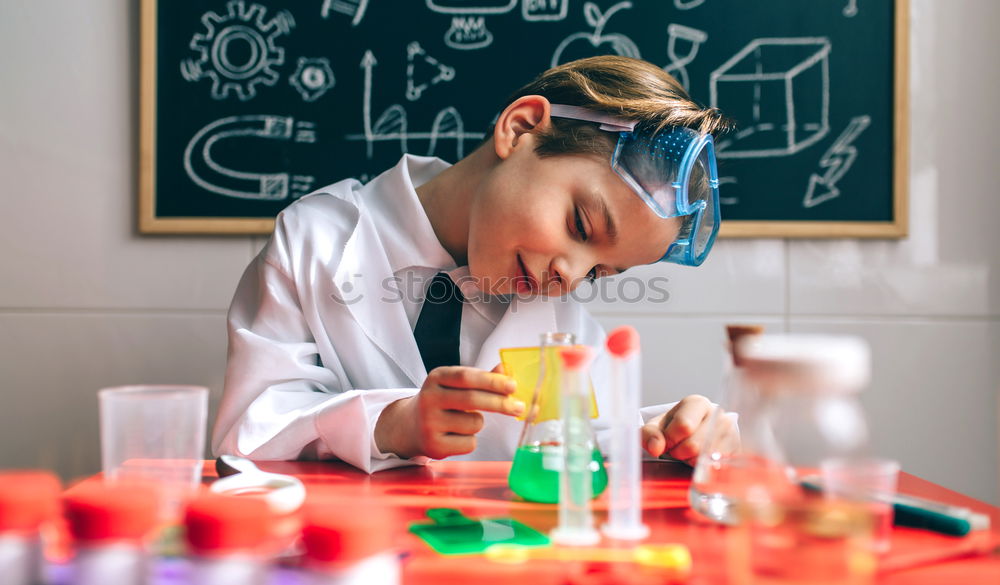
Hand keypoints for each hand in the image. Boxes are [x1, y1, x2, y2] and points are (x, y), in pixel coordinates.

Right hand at [375, 366, 524, 459]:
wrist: (410, 426)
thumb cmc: (442, 402)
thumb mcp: (455, 385)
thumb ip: (481, 378)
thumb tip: (505, 369)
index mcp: (436, 377)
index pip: (467, 376)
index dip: (492, 381)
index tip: (513, 386)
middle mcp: (429, 398)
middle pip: (472, 399)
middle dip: (500, 403)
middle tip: (519, 407)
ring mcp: (429, 423)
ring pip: (474, 424)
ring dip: (479, 423)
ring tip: (464, 421)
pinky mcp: (434, 445)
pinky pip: (469, 443)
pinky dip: (471, 440)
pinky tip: (456, 436)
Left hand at [641, 394, 738, 465]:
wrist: (694, 434)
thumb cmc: (675, 429)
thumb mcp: (656, 427)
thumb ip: (649, 434)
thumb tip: (655, 447)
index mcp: (697, 404)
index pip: (684, 426)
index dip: (669, 440)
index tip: (667, 441)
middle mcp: (718, 415)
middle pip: (694, 446)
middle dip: (680, 452)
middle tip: (678, 449)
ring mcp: (732, 434)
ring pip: (706, 460)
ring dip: (692, 461)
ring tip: (690, 453)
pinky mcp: (737, 453)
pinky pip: (717, 468)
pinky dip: (705, 469)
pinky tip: (701, 460)